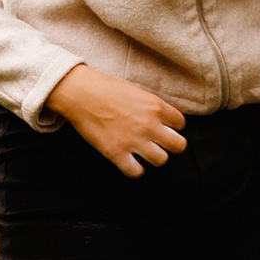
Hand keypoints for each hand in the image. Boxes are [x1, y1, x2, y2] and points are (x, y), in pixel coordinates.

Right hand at [46, 64, 187, 177]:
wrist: (79, 93)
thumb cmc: (105, 87)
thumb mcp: (136, 91)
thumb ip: (151, 106)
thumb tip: (161, 118)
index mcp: (155, 106)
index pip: (181, 123)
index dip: (173, 126)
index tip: (165, 127)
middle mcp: (148, 125)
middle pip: (179, 146)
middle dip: (172, 146)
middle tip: (162, 144)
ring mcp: (133, 140)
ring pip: (161, 160)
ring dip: (155, 158)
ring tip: (145, 153)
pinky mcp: (116, 152)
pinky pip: (136, 172)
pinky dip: (135, 170)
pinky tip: (131, 163)